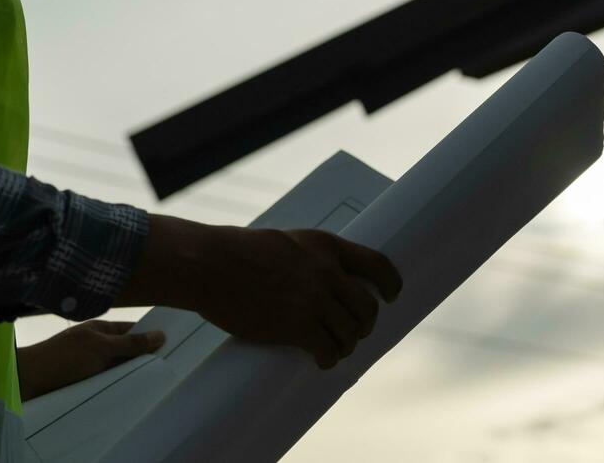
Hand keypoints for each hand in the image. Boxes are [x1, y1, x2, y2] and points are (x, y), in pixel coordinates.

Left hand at [17, 320, 164, 401]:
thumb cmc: (62, 358)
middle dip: (145, 358)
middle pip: (128, 351)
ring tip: (158, 381)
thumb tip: (161, 335)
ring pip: (119, 369)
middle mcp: (97, 346)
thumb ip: (130, 343)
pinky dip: (119, 386)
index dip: (151, 335)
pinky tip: (133, 393)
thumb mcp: (100, 348)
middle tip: (172, 366)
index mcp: (101, 330)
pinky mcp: (85, 383)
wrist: (26, 382)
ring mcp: (91, 365)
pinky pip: (108, 383)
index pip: (133, 330)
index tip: (175, 344)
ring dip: (132, 374)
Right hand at [190, 227, 402, 370]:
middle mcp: (328, 272)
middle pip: (367, 306)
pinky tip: (323, 361)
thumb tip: (322, 277)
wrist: (210, 265)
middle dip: (364, 324)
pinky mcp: (298, 327)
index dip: (391, 282)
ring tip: (335, 349)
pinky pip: (329, 350)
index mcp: (327, 246)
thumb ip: (310, 257)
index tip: (393, 295)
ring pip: (351, 332)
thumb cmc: (238, 252)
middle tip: (354, 332)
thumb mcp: (286, 242)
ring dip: (346, 344)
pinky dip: (330, 359)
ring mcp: (315, 300)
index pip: (377, 264)